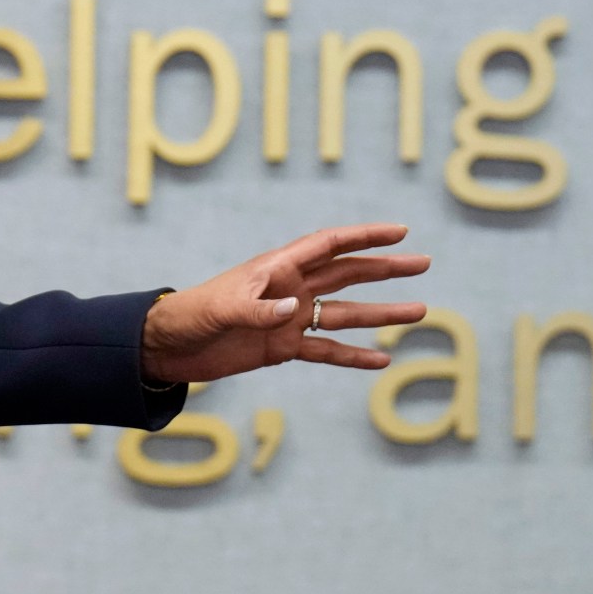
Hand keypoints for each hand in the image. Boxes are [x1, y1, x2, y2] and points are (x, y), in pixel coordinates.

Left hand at [141, 224, 429, 383]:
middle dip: (385, 268)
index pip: (329, 245)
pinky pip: (326, 350)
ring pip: (345, 313)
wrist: (169, 347)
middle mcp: (290, 289)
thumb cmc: (191, 315)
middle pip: (348, 274)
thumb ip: (258, 309)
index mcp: (278, 267)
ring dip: (381, 313)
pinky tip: (382, 361)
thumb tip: (294, 309)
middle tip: (423, 263)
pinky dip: (353, 356)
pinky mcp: (282, 348)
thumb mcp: (221, 308)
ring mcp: (290, 318)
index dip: (364, 237)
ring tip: (419, 310)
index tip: (400, 232)